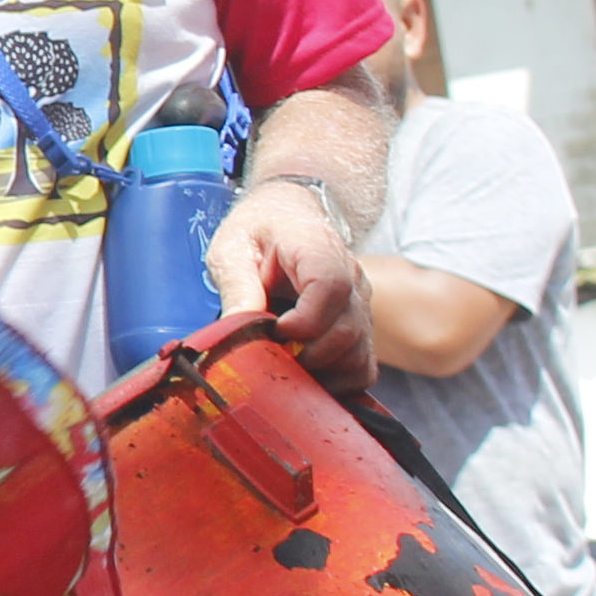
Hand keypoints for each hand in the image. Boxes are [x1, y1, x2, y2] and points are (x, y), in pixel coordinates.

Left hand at [208, 181, 375, 390]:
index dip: (304, 322)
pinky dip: (338, 381)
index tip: (274, 332)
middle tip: (270, 358)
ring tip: (284, 366)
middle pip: (347, 331)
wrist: (287, 214)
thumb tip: (235, 327)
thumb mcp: (232, 248)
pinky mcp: (360, 326)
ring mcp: (361, 305)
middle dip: (307, 356)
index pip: (331, 290)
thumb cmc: (258, 229)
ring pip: (359, 355)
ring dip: (322, 372)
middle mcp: (352, 280)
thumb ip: (236, 285)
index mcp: (319, 252)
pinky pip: (363, 366)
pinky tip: (305, 375)